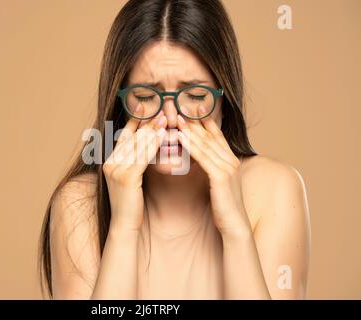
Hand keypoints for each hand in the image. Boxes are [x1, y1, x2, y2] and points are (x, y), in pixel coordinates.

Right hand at [103, 105, 166, 231]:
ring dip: (153, 130)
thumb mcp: (130, 179)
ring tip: (165, 117)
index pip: (123, 136)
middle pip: (132, 138)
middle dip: (147, 123)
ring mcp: (116, 170)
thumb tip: (146, 148)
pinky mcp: (126, 177)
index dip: (134, 121)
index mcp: (109, 162)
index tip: (144, 106)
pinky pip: (142, 157)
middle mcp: (110, 163)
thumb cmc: (130, 204)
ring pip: (138, 145)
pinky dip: (153, 144)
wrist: (124, 225)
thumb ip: (133, 163)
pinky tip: (163, 135)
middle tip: (161, 109)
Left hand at [176, 106, 250, 236]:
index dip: (203, 120)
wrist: (234, 226)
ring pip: (205, 143)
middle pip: (209, 135)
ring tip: (175, 116)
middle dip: (193, 120)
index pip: (216, 135)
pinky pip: (202, 157)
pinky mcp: (221, 176)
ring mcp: (227, 167)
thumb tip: (199, 159)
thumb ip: (211, 168)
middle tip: (178, 106)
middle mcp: (231, 159)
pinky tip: (179, 136)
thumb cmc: (223, 206)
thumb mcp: (217, 183)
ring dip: (189, 129)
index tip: (190, 108)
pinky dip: (190, 144)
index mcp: (230, 160)